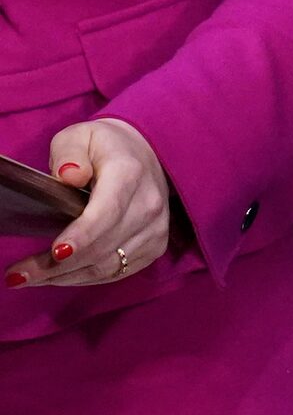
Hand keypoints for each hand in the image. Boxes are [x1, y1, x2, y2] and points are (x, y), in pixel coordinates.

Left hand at [5, 118, 173, 288]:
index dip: (82, 235)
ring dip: (64, 277)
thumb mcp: (79, 136)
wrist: (145, 152)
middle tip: (16, 275)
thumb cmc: (103, 146)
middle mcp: (149, 204)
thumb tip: (69, 176)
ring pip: (106, 266)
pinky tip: (57, 276)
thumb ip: (69, 152)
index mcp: (129, 174)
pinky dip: (83, 278)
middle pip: (101, 246)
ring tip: (27, 278)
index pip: (108, 211)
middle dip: (56, 266)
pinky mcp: (155, 246)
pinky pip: (116, 272)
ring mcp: (155, 228)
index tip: (56, 252)